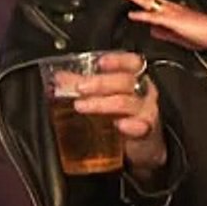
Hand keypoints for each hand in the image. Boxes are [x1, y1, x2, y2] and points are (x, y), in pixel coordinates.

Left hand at [74, 51, 166, 174]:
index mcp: (134, 77)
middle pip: (125, 81)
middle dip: (100, 83)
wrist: (140, 144)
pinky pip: (141, 126)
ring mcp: (146, 110)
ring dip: (103, 103)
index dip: (117, 60)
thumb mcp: (103, 96)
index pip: (131, 62)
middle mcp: (143, 91)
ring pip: (127, 102)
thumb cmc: (122, 114)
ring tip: (83, 106)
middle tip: (80, 87)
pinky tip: (120, 125)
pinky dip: (131, 125)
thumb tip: (59, 79)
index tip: (100, 63)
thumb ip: (82, 84)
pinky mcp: (147, 131)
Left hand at [116, 0, 206, 50]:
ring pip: (149, 1)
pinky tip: (132, 15)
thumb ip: (165, 33)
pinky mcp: (174, 21)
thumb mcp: (180, 36)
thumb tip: (152, 31)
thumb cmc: (205, 34)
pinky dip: (142, 16)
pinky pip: (155, 17)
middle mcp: (171, 8)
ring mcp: (172, 13)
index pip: (153, 0)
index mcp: (173, 11)